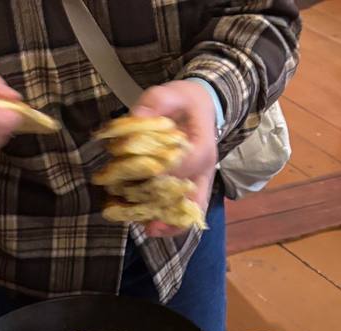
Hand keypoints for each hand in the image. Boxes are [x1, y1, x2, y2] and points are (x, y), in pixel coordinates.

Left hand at [133, 80, 217, 236]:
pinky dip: (170, 222)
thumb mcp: (171, 92)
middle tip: (147, 223)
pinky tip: (149, 225)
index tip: (141, 180)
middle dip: (169, 212)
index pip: (187, 165)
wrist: (199, 108)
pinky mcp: (191, 189)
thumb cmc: (184, 102)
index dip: (165, 175)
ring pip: (191, 211)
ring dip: (169, 223)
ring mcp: (199, 182)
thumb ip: (156, 102)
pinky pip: (185, 212)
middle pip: (194, 199)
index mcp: (202, 146)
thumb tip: (136, 118)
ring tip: (148, 228)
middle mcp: (204, 170)